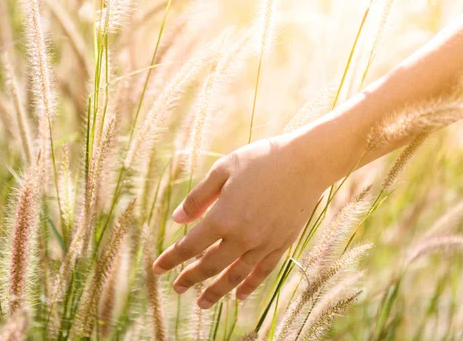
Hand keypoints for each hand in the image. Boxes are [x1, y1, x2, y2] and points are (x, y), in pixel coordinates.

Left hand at [152, 132, 333, 308]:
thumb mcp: (223, 170)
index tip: (157, 269)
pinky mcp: (281, 244)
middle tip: (177, 288)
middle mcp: (242, 237)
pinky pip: (262, 272)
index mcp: (223, 217)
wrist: (305, 163)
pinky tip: (239, 296)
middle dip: (191, 279)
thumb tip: (177, 220)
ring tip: (203, 303)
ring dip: (217, 291)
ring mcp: (263, 244)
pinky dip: (249, 285)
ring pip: (235, 275)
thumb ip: (198, 198)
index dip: (171, 259)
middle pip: (210, 265)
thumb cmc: (260, 160)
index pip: (190, 246)